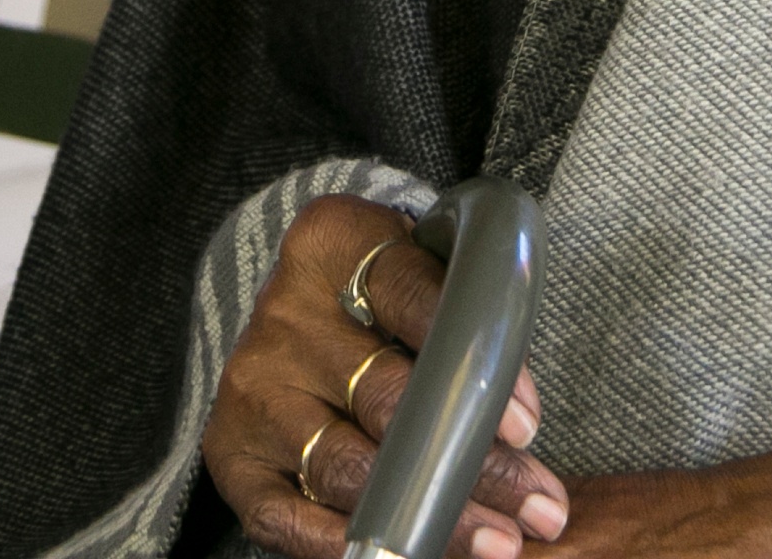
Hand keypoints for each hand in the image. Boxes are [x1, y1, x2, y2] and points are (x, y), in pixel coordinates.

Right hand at [203, 195, 568, 558]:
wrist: (291, 316)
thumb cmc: (378, 296)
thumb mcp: (418, 270)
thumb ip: (463, 320)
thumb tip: (518, 426)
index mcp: (332, 243)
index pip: (411, 296)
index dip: (474, 362)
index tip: (527, 425)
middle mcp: (282, 314)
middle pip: (387, 398)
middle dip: (474, 463)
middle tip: (539, 505)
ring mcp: (253, 388)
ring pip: (348, 467)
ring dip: (431, 516)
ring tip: (499, 540)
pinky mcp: (232, 454)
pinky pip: (286, 517)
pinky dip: (344, 546)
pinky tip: (408, 557)